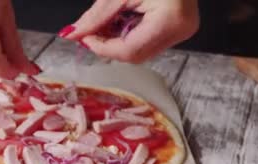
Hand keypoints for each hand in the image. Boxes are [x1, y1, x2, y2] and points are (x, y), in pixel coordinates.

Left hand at [60, 0, 199, 62]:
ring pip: (140, 51)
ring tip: (104, 24)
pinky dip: (129, 35)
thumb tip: (75, 33)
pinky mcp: (178, 27)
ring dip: (117, 41)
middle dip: (108, 46)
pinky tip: (119, 21)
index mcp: (169, 19)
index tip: (84, 38)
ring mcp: (182, 30)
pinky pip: (148, 41)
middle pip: (135, 54)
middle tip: (90, 32)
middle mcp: (180, 29)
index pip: (129, 49)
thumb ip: (96, 16)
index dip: (102, 47)